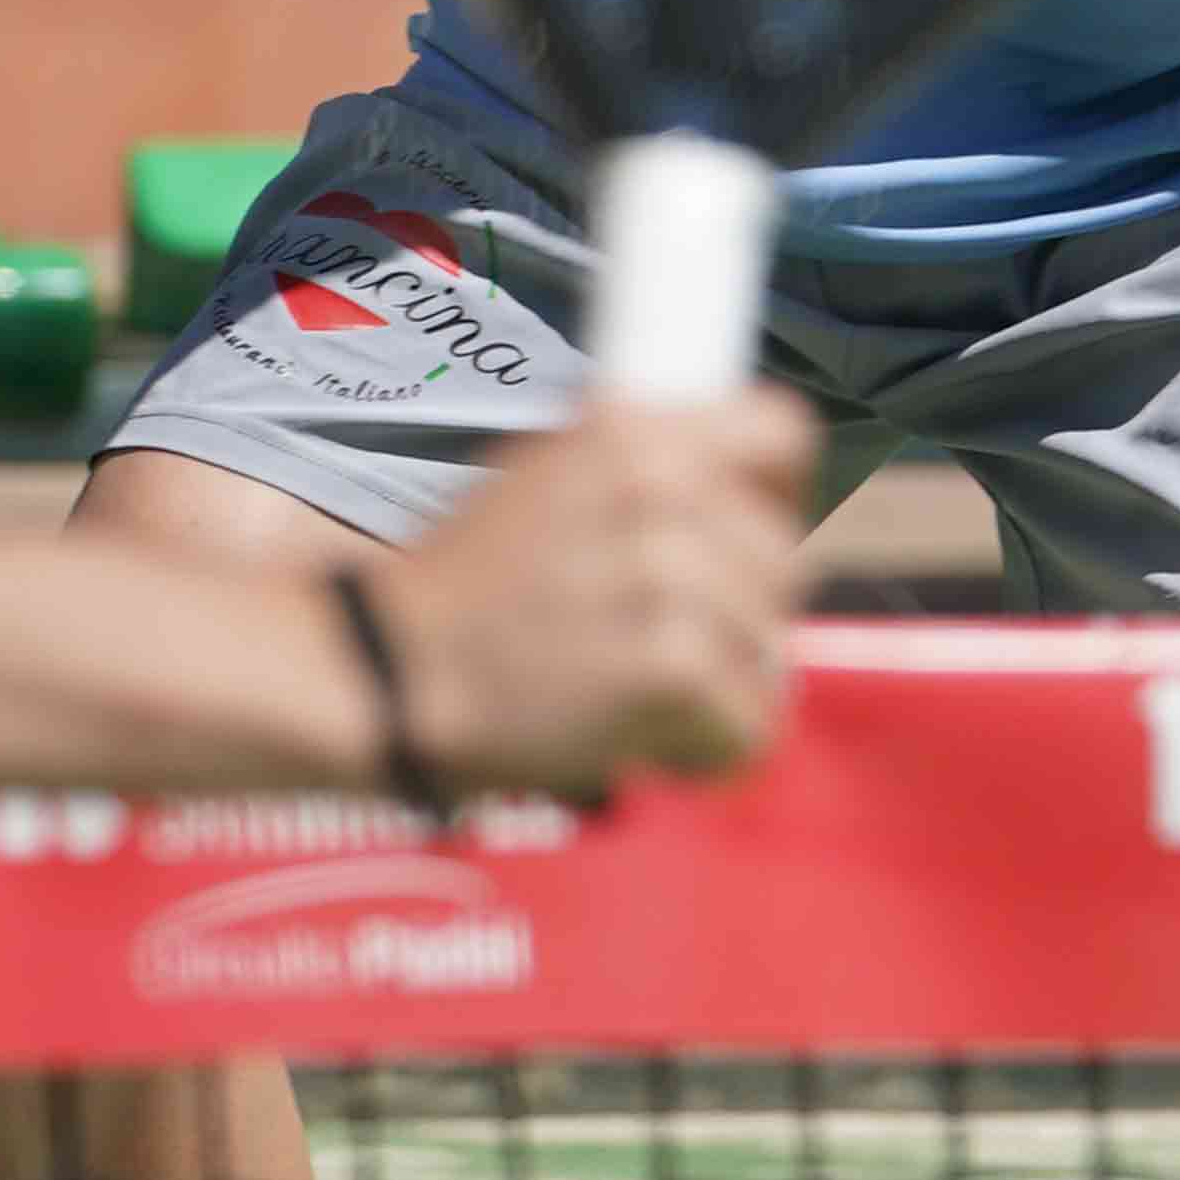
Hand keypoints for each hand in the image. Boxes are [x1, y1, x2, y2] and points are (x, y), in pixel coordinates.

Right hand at [366, 391, 816, 790]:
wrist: (396, 669)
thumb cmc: (469, 582)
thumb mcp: (548, 471)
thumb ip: (639, 466)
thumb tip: (735, 494)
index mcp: (634, 429)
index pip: (783, 434)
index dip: (774, 494)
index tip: (742, 532)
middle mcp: (659, 488)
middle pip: (782, 557)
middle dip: (741, 614)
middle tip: (666, 644)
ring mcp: (667, 577)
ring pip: (771, 646)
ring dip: (721, 688)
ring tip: (644, 695)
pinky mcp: (669, 667)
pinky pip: (750, 721)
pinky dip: (708, 750)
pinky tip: (650, 741)